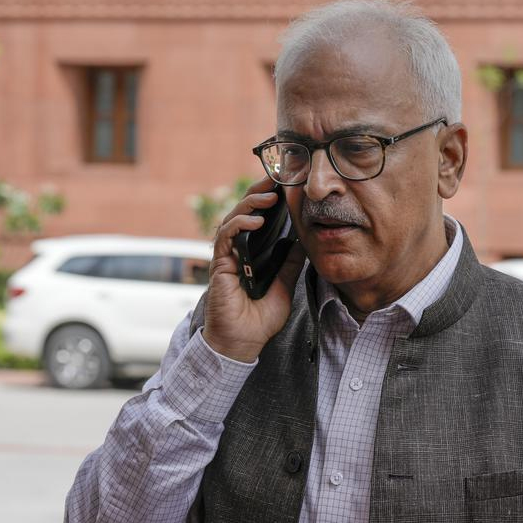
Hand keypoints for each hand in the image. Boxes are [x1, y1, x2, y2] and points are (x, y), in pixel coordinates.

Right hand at [202, 178, 306, 362]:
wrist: (243, 342)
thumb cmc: (260, 319)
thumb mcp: (285, 286)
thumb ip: (291, 263)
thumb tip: (304, 239)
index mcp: (253, 253)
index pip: (259, 219)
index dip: (270, 201)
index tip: (286, 185)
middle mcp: (238, 251)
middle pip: (245, 213)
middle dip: (260, 193)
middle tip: (277, 179)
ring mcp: (227, 256)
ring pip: (233, 218)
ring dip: (250, 204)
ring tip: (269, 196)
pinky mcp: (219, 264)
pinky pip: (226, 236)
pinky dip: (240, 224)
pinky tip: (256, 221)